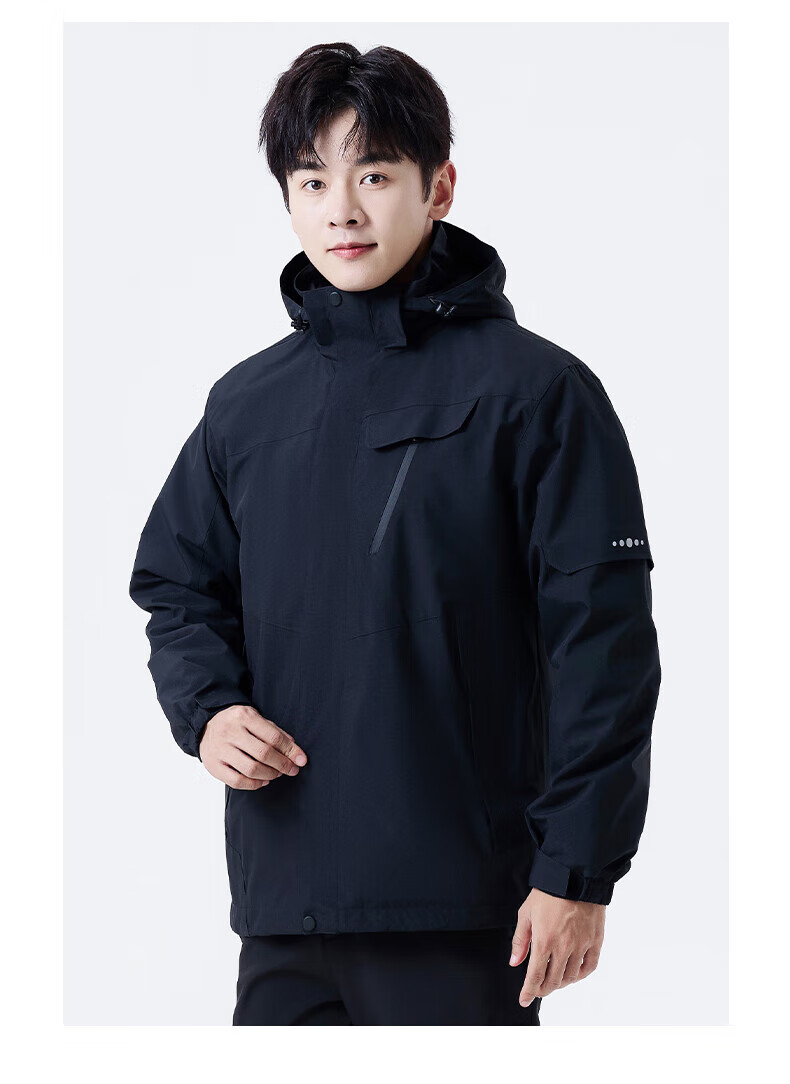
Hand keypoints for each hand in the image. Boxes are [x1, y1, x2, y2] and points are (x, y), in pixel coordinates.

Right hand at [198, 704, 307, 789]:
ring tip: (277, 773)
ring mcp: (220, 750)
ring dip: (270, 774)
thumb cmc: (235, 723)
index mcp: (244, 716)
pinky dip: (254, 784)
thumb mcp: (254, 718)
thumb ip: (274, 731)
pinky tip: (263, 780)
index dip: (290, 750)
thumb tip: (294, 748)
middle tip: (292, 769)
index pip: (273, 736)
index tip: (301, 760)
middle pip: (263, 753)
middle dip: (282, 764)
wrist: (206, 725)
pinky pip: (237, 781)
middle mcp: (230, 732)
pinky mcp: (213, 766)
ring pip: (251, 769)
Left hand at [509, 888, 605, 1007]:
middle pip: (553, 981)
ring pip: (571, 977)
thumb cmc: (548, 894)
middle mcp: (564, 947)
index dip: (529, 992)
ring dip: (560, 982)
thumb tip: (515, 962)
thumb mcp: (526, 914)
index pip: (535, 977)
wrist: (575, 877)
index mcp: (544, 941)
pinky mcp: (595, 941)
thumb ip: (520, 941)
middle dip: (543, 989)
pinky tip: (573, 973)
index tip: (524, 1000)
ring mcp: (581, 945)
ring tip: (553, 978)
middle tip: (537, 988)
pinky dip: (580, 974)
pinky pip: (589, 967)